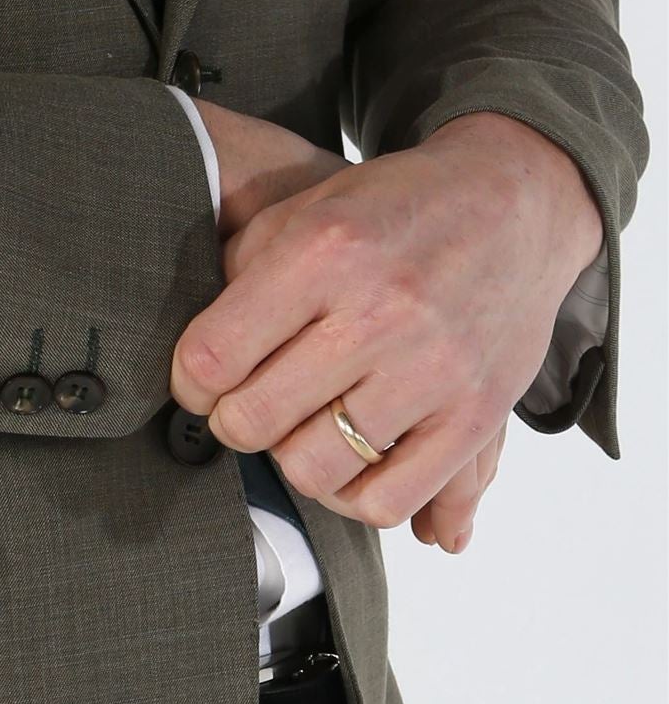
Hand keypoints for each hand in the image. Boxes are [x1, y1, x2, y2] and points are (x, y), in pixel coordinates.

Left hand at [172, 109, 603, 550]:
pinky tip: (350, 466)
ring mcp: (432, 368)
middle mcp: (378, 311)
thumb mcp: (304, 209)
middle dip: (235, 420)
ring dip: (293, 459)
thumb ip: (237, 274)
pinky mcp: (475, 413)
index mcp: (324, 250)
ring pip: (314, 469)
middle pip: (254, 420)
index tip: (203, 381)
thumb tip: (194, 364)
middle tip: (249, 405)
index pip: (211, 358)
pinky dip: (355, 499)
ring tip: (301, 429)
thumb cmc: (391, 210)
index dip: (190, 383)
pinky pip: (388, 500)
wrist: (514, 203)